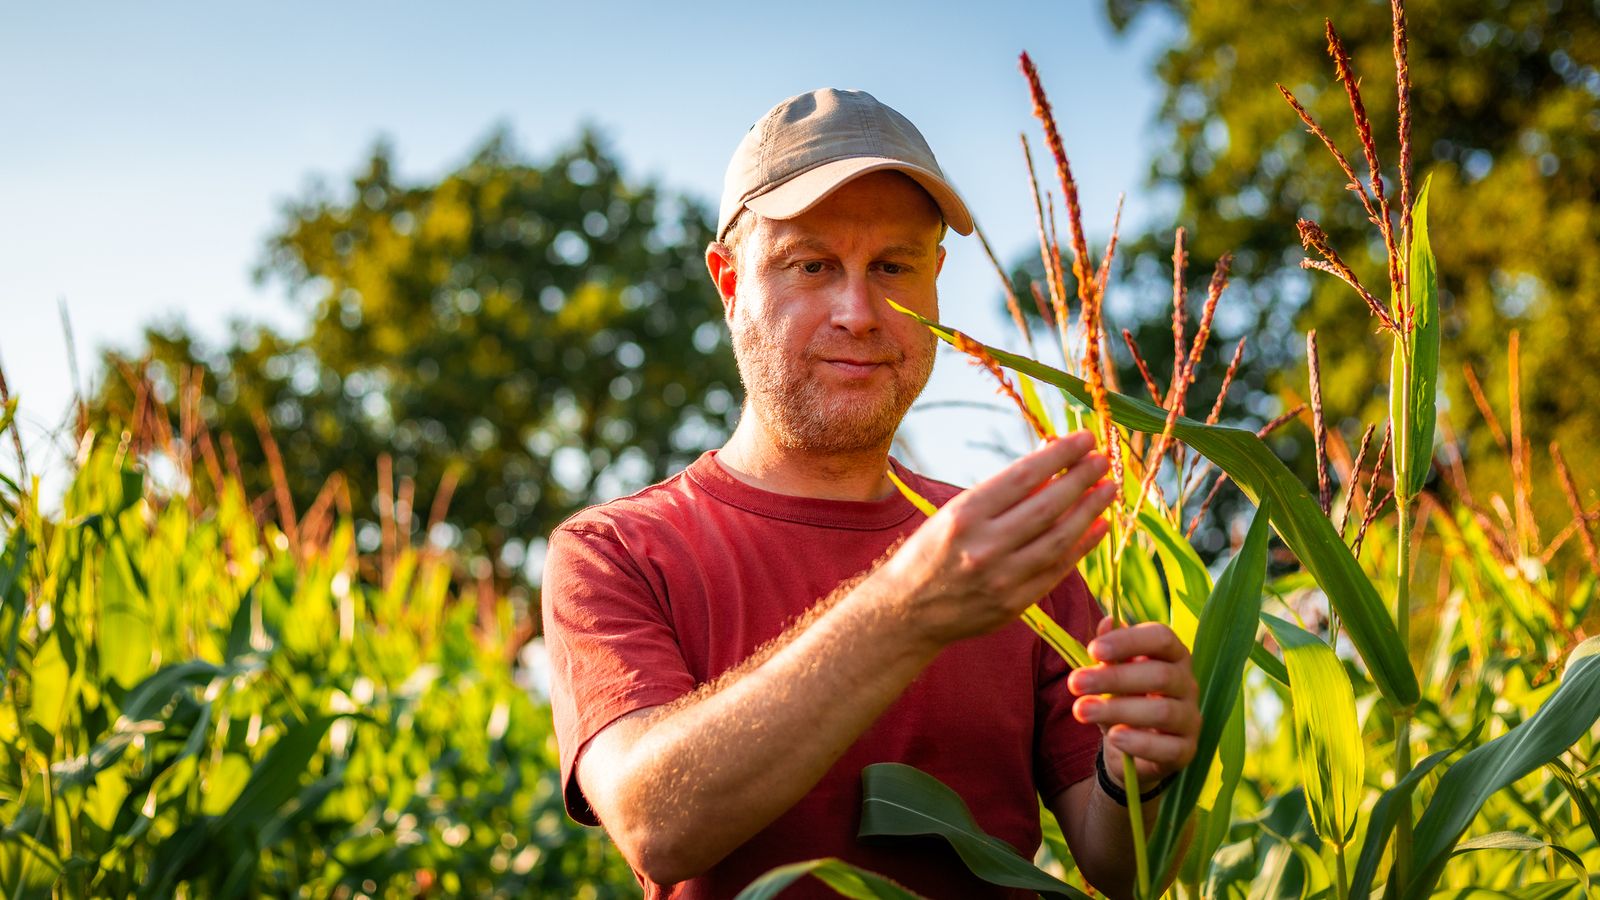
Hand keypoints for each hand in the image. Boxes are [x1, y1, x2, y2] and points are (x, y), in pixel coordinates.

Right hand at [879, 431, 1116, 650]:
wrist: (905, 612)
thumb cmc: (929, 552)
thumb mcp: (954, 514)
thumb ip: (1001, 494)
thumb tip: (1050, 460)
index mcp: (963, 516)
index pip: (1023, 477)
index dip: (1059, 456)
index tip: (1084, 438)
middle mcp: (982, 547)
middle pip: (1046, 506)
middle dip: (1081, 479)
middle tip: (1103, 460)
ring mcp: (1000, 579)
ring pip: (1058, 539)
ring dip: (1089, 511)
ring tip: (1109, 489)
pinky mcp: (1012, 605)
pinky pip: (1057, 571)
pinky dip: (1081, 547)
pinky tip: (1099, 526)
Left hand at [1067, 620, 1199, 786]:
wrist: (1131, 745)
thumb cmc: (1122, 697)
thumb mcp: (1110, 672)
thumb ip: (1109, 650)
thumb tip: (1107, 621)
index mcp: (1173, 655)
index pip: (1161, 638)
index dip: (1128, 642)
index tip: (1092, 650)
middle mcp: (1187, 684)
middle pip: (1160, 675)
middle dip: (1113, 678)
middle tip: (1074, 683)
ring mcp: (1190, 718)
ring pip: (1163, 711)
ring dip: (1118, 709)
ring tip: (1082, 711)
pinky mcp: (1186, 750)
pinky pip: (1168, 747)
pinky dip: (1139, 742)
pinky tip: (1114, 736)